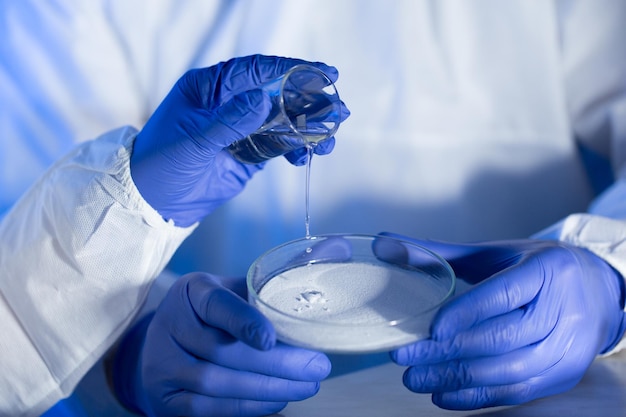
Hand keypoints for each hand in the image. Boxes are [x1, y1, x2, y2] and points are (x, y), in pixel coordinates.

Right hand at [111, 272, 330, 416]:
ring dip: (268, 389)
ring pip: (217, 384)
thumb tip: (340, 247)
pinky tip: (279, 399)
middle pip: (222, 352)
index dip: (242, 322)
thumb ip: (284, 270)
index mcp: (192, 291)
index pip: (215, 306)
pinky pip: (210, 409)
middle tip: (318, 367)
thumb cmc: (217, 312)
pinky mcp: (166, 400)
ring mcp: (162, 366)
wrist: (165, 344)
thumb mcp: (238, 286)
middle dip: (276, 365)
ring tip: (308, 386)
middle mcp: (170, 326)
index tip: (270, 339)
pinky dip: (250, 407)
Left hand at [131, 55, 343, 226]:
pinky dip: (296, 149)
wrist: (152, 202)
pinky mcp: (248, 154)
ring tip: (328, 139)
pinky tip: (306, 155)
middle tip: (338, 110)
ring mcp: (241, 129)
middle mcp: (229, 104)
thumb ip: (229, 120)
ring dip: (309, 128)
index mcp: (211, 88)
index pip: (258, 70)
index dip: (292, 69)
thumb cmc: (160, 163)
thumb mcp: (192, 140)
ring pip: (284, 121)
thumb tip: (263, 98)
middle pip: (278, 94)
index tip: (323, 74)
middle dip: (310, 102)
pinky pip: (279, 145)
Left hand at [380, 233, 625, 409]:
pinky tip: (443, 396)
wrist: (595, 289)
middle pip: (502, 338)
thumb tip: (381, 243)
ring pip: (509, 371)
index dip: (465, 314)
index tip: (429, 330)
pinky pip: (519, 393)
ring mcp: (570, 347)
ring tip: (415, 379)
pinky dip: (478, 397)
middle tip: (405, 358)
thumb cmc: (532, 267)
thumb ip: (436, 252)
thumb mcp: (492, 254)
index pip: (503, 295)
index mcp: (547, 270)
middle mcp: (565, 310)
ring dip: (457, 379)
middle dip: (448, 352)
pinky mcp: (565, 374)